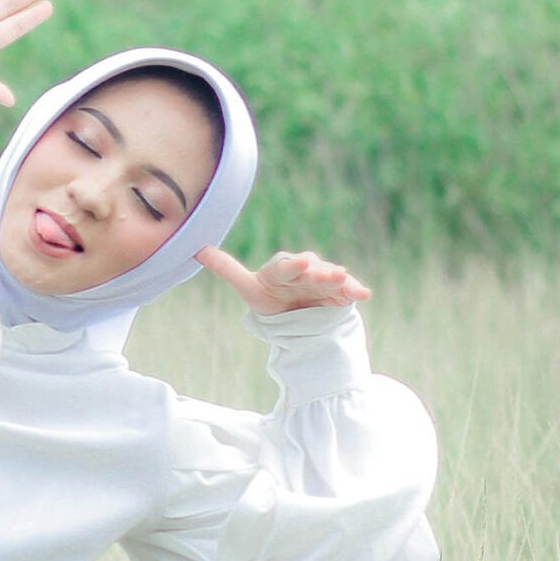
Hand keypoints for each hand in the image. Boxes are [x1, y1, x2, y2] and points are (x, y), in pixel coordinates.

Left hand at [197, 247, 371, 312]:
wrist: (292, 312)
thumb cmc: (268, 296)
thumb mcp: (247, 286)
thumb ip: (226, 267)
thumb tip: (195, 249)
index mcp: (281, 269)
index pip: (286, 267)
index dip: (294, 267)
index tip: (301, 263)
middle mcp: (304, 271)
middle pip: (311, 272)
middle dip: (320, 274)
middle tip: (330, 274)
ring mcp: (322, 280)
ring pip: (330, 279)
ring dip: (338, 280)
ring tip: (345, 281)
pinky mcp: (337, 292)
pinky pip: (346, 290)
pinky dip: (354, 290)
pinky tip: (363, 294)